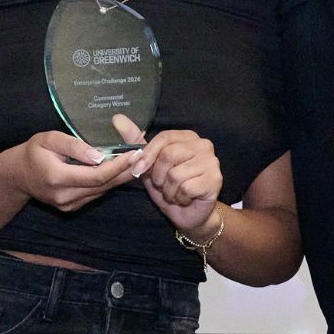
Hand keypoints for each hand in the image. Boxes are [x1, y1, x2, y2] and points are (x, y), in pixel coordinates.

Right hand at [5, 130, 142, 211]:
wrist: (17, 176)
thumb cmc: (33, 152)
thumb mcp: (49, 139)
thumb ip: (73, 145)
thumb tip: (99, 156)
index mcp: (58, 178)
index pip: (96, 175)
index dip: (118, 166)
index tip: (135, 153)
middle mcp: (65, 196)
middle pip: (103, 186)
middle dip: (125, 171)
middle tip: (144, 157)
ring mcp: (68, 205)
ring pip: (101, 191)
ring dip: (120, 178)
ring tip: (136, 161)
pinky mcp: (71, 208)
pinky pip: (95, 194)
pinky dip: (108, 182)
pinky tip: (119, 170)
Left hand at [113, 117, 220, 234]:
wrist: (189, 215)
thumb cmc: (169, 187)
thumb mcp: (149, 165)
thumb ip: (136, 143)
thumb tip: (117, 118)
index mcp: (188, 137)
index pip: (164, 137)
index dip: (148, 154)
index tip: (138, 170)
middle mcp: (203, 145)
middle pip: (169, 155)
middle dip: (158, 176)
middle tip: (162, 185)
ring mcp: (212, 161)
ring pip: (175, 175)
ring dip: (168, 190)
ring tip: (174, 193)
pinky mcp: (215, 179)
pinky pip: (186, 188)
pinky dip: (179, 198)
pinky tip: (184, 199)